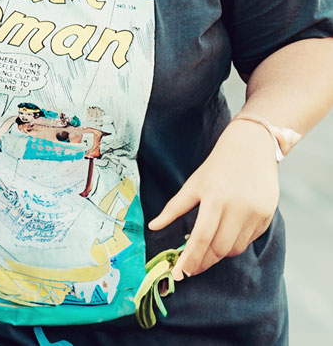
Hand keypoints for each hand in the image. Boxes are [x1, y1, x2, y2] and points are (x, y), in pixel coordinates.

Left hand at [147, 120, 278, 278]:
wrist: (252, 148)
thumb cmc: (217, 166)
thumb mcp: (193, 184)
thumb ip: (174, 208)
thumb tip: (154, 227)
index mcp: (215, 199)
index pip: (202, 238)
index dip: (190, 259)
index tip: (179, 274)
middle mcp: (238, 209)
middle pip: (219, 249)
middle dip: (203, 262)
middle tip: (189, 268)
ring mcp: (256, 214)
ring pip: (235, 248)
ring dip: (218, 254)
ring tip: (205, 251)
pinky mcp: (268, 216)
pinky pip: (248, 240)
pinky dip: (234, 243)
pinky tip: (225, 236)